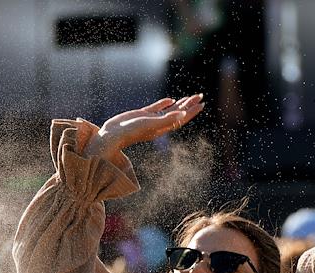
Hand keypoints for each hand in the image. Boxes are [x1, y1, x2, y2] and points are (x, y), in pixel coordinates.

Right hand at [89, 95, 204, 157]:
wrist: (112, 135)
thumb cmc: (130, 132)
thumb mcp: (150, 124)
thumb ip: (167, 119)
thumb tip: (184, 114)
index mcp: (162, 128)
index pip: (181, 118)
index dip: (192, 112)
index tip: (202, 104)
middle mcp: (158, 124)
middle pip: (177, 113)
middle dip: (189, 105)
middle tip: (199, 96)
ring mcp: (149, 119)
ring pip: (168, 110)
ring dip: (179, 104)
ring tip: (189, 97)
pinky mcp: (141, 115)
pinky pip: (156, 108)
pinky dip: (164, 103)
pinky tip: (171, 99)